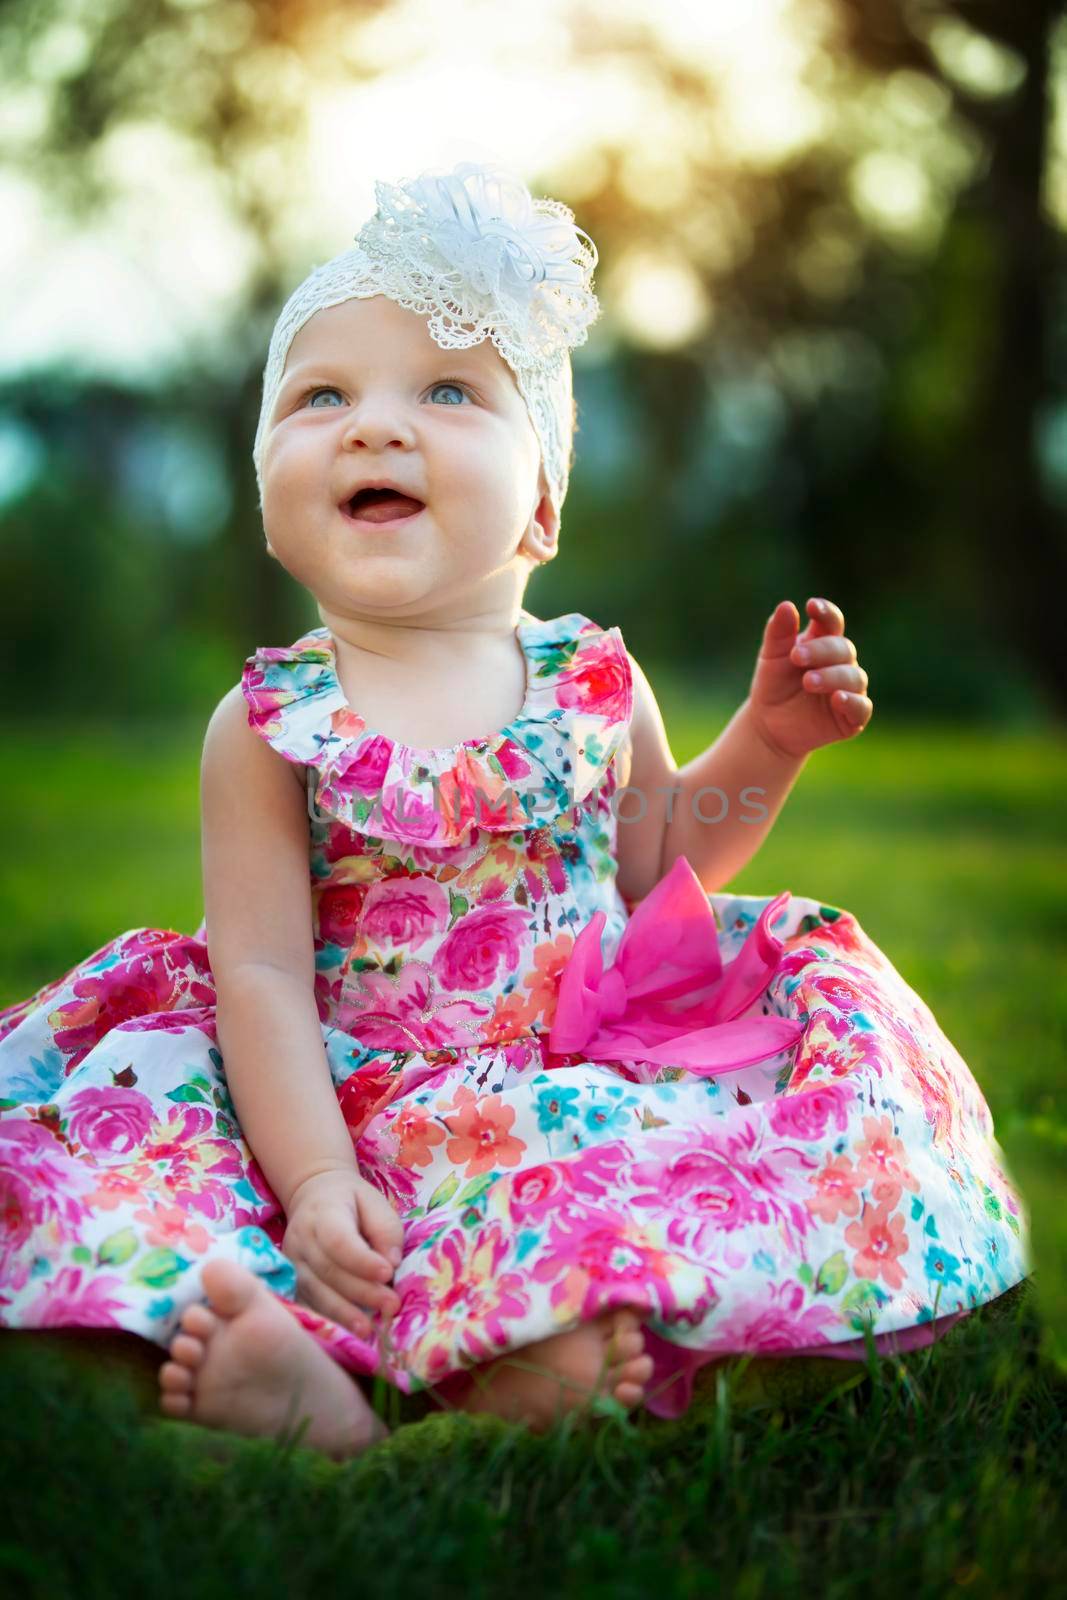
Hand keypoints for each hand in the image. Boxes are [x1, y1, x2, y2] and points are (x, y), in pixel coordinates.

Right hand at [282, 1167, 404, 1337]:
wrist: (314, 1196)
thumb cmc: (351, 1201)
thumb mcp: (374, 1202)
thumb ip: (385, 1230)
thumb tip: (392, 1263)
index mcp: (324, 1212)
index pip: (339, 1240)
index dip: (362, 1261)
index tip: (388, 1273)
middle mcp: (302, 1238)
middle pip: (329, 1271)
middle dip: (362, 1292)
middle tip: (391, 1305)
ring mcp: (291, 1262)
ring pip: (315, 1292)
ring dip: (343, 1313)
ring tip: (368, 1329)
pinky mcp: (290, 1281)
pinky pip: (305, 1304)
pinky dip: (326, 1319)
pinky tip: (344, 1332)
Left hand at [746, 597, 872, 760]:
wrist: (768, 725)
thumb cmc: (773, 685)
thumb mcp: (770, 657)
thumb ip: (778, 633)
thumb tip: (787, 605)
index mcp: (823, 642)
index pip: (832, 622)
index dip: (826, 612)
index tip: (811, 606)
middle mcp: (841, 663)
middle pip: (843, 648)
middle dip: (821, 650)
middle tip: (796, 656)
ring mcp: (850, 689)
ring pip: (854, 677)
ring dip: (832, 676)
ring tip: (808, 681)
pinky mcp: (852, 717)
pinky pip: (861, 707)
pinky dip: (851, 702)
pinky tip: (837, 698)